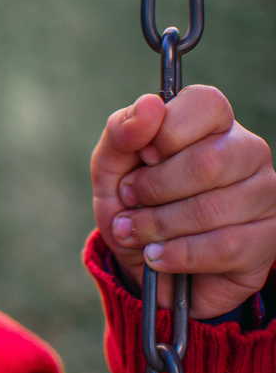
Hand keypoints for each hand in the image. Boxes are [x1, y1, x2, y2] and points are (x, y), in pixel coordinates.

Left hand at [91, 85, 275, 318]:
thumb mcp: (111, 168)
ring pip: (212, 208)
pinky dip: (179, 255)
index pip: (205, 104)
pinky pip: (225, 246)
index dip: (166, 133)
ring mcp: (265, 193)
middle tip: (131, 201)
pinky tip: (159, 256)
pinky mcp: (268, 237)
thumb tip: (149, 105)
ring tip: (137, 233)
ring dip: (159, 226)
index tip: (142, 158)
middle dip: (154, 189)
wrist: (148, 268)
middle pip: (207, 162)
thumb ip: (121, 133)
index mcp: (212, 123)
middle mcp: (247, 151)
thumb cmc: (133, 206)